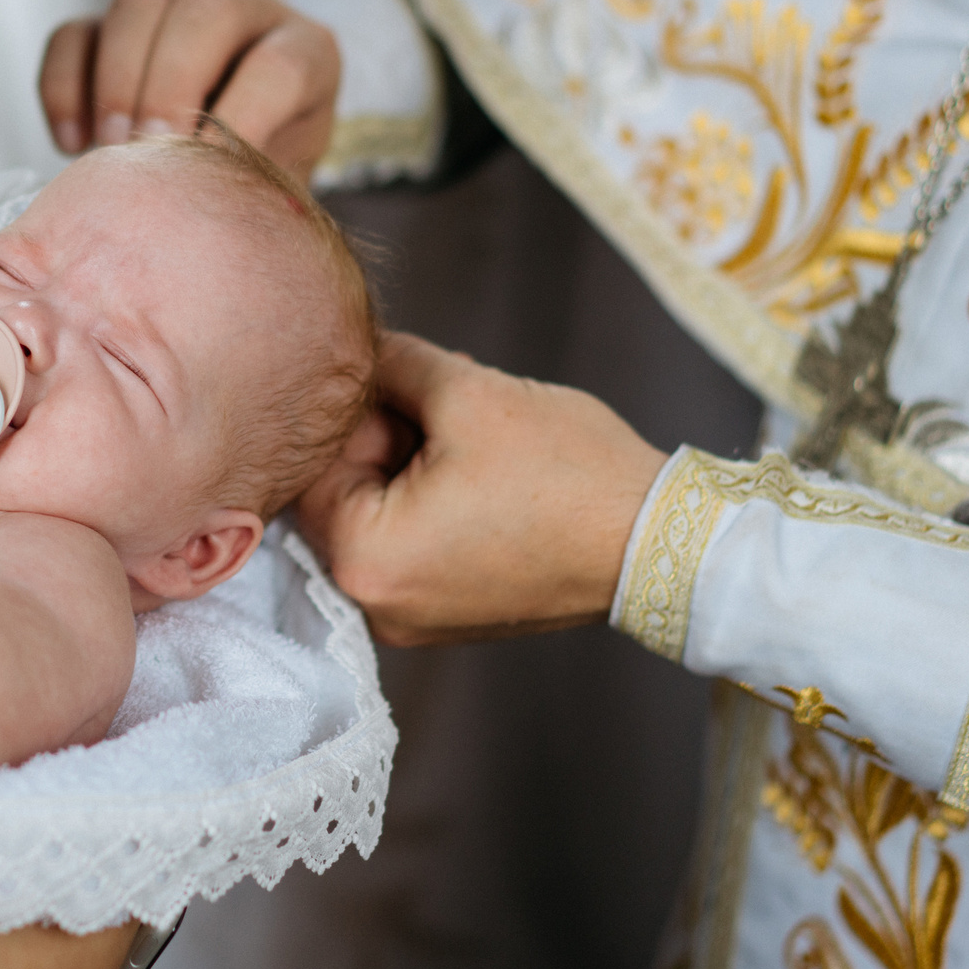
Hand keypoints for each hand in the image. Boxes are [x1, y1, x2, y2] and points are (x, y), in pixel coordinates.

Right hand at [38, 0, 338, 180]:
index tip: (211, 168)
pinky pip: (73, 33)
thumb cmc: (263, 181)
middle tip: (149, 149)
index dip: (245, 115)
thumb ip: (260, 197)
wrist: (226, 166)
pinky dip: (64, 86)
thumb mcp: (280, 190)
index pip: (281, 64)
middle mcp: (243, 11)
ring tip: (110, 149)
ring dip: (118, 77)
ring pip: (140, 0)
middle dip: (171, 82)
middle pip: (206, 8)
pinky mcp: (109, 28)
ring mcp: (174, 9)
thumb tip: (215, 230)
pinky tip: (71, 143)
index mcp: (305, 51)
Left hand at [297, 332, 668, 646]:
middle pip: (341, 498)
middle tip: (438, 403)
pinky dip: (432, 505)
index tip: (400, 384)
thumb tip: (360, 348)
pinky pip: (414, 548)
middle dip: (382, 440)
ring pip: (380, 518)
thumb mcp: (465, 392)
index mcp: (362, 560)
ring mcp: (414, 620)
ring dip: (409, 468)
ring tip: (467, 436)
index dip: (353, 413)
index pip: (311, 469)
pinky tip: (481, 473)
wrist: (657, 544)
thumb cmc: (566, 472)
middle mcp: (376, 606)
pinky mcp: (449, 616)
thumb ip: (392, 365)